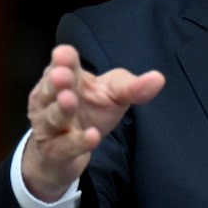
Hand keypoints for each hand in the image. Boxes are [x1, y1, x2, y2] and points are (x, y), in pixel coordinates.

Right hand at [21, 44, 164, 201]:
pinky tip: (91, 136)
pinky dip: (77, 141)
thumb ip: (132, 87)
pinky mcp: (54, 150)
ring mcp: (49, 125)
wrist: (65, 152)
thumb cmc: (90, 112)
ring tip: (69, 100)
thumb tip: (158, 79)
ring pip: (52, 116)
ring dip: (61, 109)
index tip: (65, 54)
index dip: (64, 59)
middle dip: (56, 81)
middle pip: (50, 87)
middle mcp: (51, 98)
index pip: (63, 63)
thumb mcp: (113, 95)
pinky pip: (64, 146)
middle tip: (63, 74)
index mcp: (68, 77)